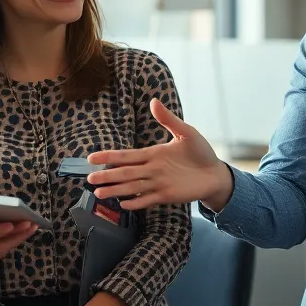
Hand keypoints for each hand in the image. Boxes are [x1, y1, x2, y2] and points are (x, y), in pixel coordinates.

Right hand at [86, 99, 233, 210]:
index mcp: (153, 154)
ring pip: (132, 187)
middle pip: (124, 173)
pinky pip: (148, 199)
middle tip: (90, 179)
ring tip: (99, 194)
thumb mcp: (186, 132)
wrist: (215, 173)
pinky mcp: (166, 195)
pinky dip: (136, 202)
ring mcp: (158, 183)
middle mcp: (151, 169)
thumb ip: (168, 119)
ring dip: (116, 190)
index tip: (92, 158)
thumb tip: (153, 101)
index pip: (126, 156)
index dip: (109, 157)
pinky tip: (123, 204)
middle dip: (107, 176)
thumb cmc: (201, 151)